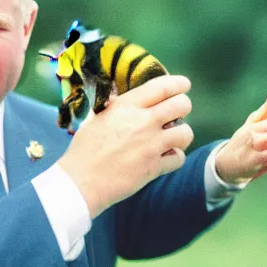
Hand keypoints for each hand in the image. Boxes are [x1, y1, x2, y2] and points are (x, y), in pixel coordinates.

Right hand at [58, 75, 193, 217]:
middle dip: (183, 107)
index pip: (163, 86)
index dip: (178, 84)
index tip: (183, 85)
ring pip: (185, 133)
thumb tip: (123, 100)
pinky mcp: (154, 167)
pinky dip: (175, 159)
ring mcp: (150, 145)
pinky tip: (166, 159)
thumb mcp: (97, 119)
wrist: (81, 181)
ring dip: (182, 135)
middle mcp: (143, 121)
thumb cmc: (84, 150)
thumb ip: (115, 109)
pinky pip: (179, 158)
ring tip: (173, 139)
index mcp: (127, 106)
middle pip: (181, 105)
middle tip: (178, 113)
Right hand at [215, 81, 266, 184]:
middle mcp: (248, 132)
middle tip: (265, 146)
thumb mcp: (250, 127)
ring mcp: (250, 146)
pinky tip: (262, 163)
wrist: (224, 167)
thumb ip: (264, 110)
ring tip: (262, 156)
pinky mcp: (252, 160)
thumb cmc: (241, 146)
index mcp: (250, 125)